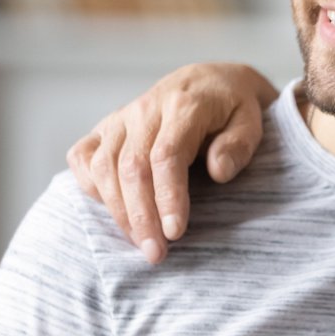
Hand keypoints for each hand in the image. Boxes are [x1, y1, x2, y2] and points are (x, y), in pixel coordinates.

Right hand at [66, 63, 277, 262]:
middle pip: (132, 167)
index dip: (168, 197)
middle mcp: (145, 109)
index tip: (175, 233)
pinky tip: (113, 211)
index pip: (167, 155)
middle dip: (142, 217)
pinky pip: (82, 157)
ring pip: (104, 167)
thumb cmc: (232, 109)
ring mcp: (120, 118)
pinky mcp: (105, 128)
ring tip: (141, 243)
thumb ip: (239, 145)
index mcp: (184, 105)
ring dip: (118, 211)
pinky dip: (90, 186)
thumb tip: (218, 171)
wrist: (209, 82)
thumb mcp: (252, 121)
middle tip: (156, 253)